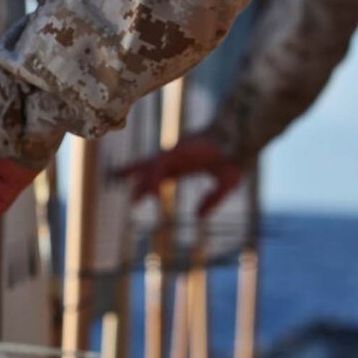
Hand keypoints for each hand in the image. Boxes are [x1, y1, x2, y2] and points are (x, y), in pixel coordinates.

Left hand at [115, 129, 244, 216]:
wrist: (241, 139)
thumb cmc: (235, 156)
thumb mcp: (226, 184)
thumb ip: (212, 200)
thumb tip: (197, 218)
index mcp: (186, 162)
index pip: (162, 174)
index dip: (150, 184)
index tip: (137, 196)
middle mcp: (177, 156)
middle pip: (149, 165)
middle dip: (132, 172)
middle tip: (115, 179)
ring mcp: (176, 152)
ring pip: (152, 167)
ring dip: (143, 183)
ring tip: (133, 200)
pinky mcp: (178, 150)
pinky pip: (160, 167)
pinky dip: (155, 180)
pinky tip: (152, 194)